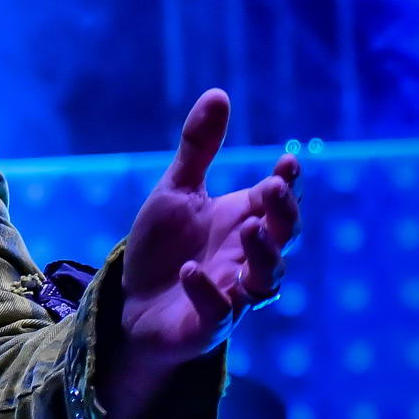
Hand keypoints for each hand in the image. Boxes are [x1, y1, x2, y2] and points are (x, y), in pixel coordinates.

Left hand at [114, 90, 300, 387]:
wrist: (131, 303)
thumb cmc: (163, 247)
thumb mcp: (176, 191)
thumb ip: (200, 148)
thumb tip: (220, 92)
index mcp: (244, 222)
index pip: (277, 202)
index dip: (287, 184)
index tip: (288, 162)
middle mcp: (246, 258)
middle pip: (283, 239)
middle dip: (284, 215)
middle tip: (274, 188)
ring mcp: (232, 294)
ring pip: (266, 281)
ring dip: (262, 255)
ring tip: (248, 229)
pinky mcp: (208, 325)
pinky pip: (219, 313)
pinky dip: (209, 292)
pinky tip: (191, 271)